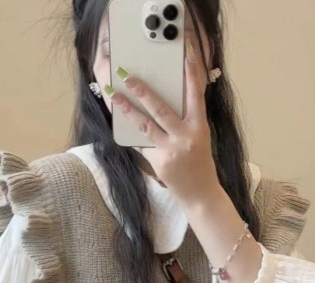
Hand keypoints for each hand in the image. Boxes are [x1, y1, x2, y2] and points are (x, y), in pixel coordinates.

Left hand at [104, 37, 219, 205]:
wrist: (200, 194)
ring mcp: (170, 150)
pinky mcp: (158, 162)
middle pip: (160, 108)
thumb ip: (187, 120)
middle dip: (142, 91)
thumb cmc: (200, 164)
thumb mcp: (200, 138)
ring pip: (145, 125)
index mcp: (199, 127)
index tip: (185, 54)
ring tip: (114, 95)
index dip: (191, 74)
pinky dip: (131, 134)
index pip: (196, 95)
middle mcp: (185, 137)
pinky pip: (141, 144)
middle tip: (128, 76)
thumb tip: (164, 101)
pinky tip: (118, 124)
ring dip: (127, 109)